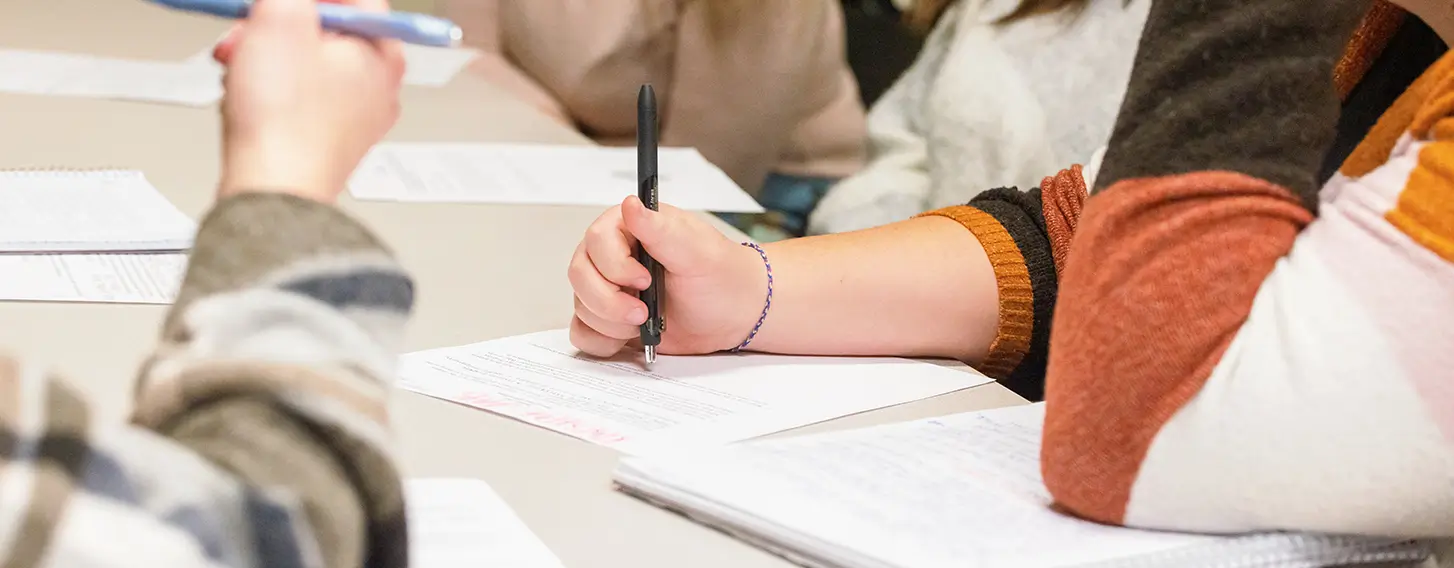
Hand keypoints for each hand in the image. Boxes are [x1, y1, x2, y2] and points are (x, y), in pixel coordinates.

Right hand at [214, 0, 405, 202]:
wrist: (273, 190)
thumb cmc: (287, 120)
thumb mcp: (281, 19)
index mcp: (384, 52)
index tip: (278, 1)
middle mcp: (378, 86)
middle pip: (324, 28)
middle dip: (276, 22)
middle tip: (247, 26)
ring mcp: (354, 116)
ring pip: (304, 61)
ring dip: (263, 52)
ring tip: (239, 63)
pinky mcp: (325, 139)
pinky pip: (295, 95)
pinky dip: (267, 86)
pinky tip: (246, 94)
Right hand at [568, 196, 767, 357]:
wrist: (732, 313)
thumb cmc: (719, 276)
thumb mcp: (696, 251)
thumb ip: (660, 229)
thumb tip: (631, 204)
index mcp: (627, 228)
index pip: (596, 242)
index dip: (616, 266)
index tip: (645, 280)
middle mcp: (610, 256)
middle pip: (580, 276)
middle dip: (610, 302)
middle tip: (643, 313)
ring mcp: (606, 288)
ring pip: (581, 306)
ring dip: (612, 323)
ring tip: (646, 323)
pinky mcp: (607, 318)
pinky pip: (582, 332)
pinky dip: (601, 341)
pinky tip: (630, 338)